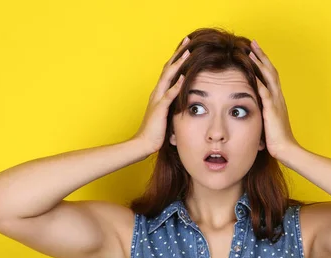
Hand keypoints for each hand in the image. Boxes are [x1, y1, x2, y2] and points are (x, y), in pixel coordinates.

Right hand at [133, 36, 190, 154]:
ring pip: (168, 77)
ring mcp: (157, 100)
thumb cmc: (155, 132)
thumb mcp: (167, 115)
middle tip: (188, 41)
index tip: (187, 47)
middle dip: (178, 54)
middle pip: (168, 68)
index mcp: (159, 94)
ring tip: (188, 52)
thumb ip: (173, 106)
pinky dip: (176, 86)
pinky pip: (168, 95)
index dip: (177, 59)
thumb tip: (184, 101)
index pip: (169, 72)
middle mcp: (157, 93)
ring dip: (178, 64)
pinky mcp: (159, 110)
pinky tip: (183, 78)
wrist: (143, 144)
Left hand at [248, 40, 299, 159]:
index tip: (254, 51)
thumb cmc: (276, 139)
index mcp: (277, 100)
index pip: (270, 76)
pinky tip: (252, 73)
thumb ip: (260, 113)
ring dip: (260, 63)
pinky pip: (266, 92)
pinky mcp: (272, 111)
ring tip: (250, 51)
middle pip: (271, 71)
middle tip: (253, 43)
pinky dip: (259, 81)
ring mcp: (276, 103)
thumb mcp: (266, 122)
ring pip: (269, 77)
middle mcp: (278, 97)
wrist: (286, 149)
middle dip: (261, 56)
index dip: (263, 63)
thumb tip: (249, 110)